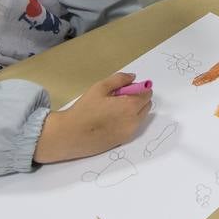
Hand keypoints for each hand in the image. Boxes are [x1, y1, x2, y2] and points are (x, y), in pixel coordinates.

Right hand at [33, 71, 152, 164]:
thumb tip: (133, 77)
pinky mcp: (123, 141)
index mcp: (130, 105)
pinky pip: (132, 128)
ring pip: (141, 117)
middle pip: (147, 106)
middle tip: (119, 98)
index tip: (127, 88)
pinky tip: (110, 121)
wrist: (70, 135)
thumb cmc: (84, 110)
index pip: (147, 93)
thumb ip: (120, 79)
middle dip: (138, 99)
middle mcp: (134, 120)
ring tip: (113, 110)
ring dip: (134, 111)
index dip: (139, 88)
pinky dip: (128, 122)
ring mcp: (129, 133)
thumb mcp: (100, 87)